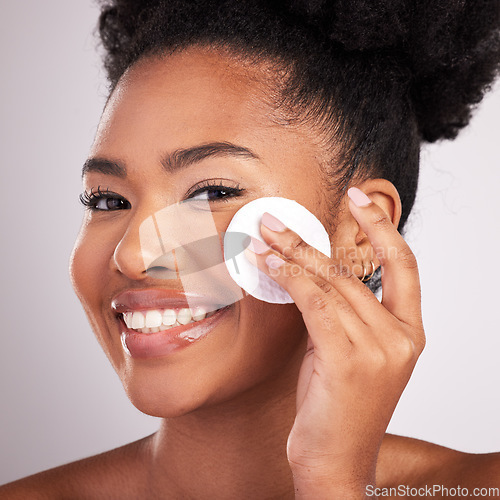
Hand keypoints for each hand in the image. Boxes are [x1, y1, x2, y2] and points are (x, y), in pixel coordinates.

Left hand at [244, 187, 425, 497]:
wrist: (334, 462)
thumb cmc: (337, 405)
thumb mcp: (347, 351)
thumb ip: (340, 312)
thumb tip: (307, 268)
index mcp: (409, 332)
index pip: (405, 265)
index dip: (382, 227)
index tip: (359, 197)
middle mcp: (402, 337)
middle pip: (352, 271)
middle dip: (309, 240)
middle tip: (275, 219)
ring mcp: (380, 349)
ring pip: (331, 284)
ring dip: (292, 256)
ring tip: (263, 238)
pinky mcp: (349, 360)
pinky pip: (316, 303)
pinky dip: (290, 279)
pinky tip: (268, 265)